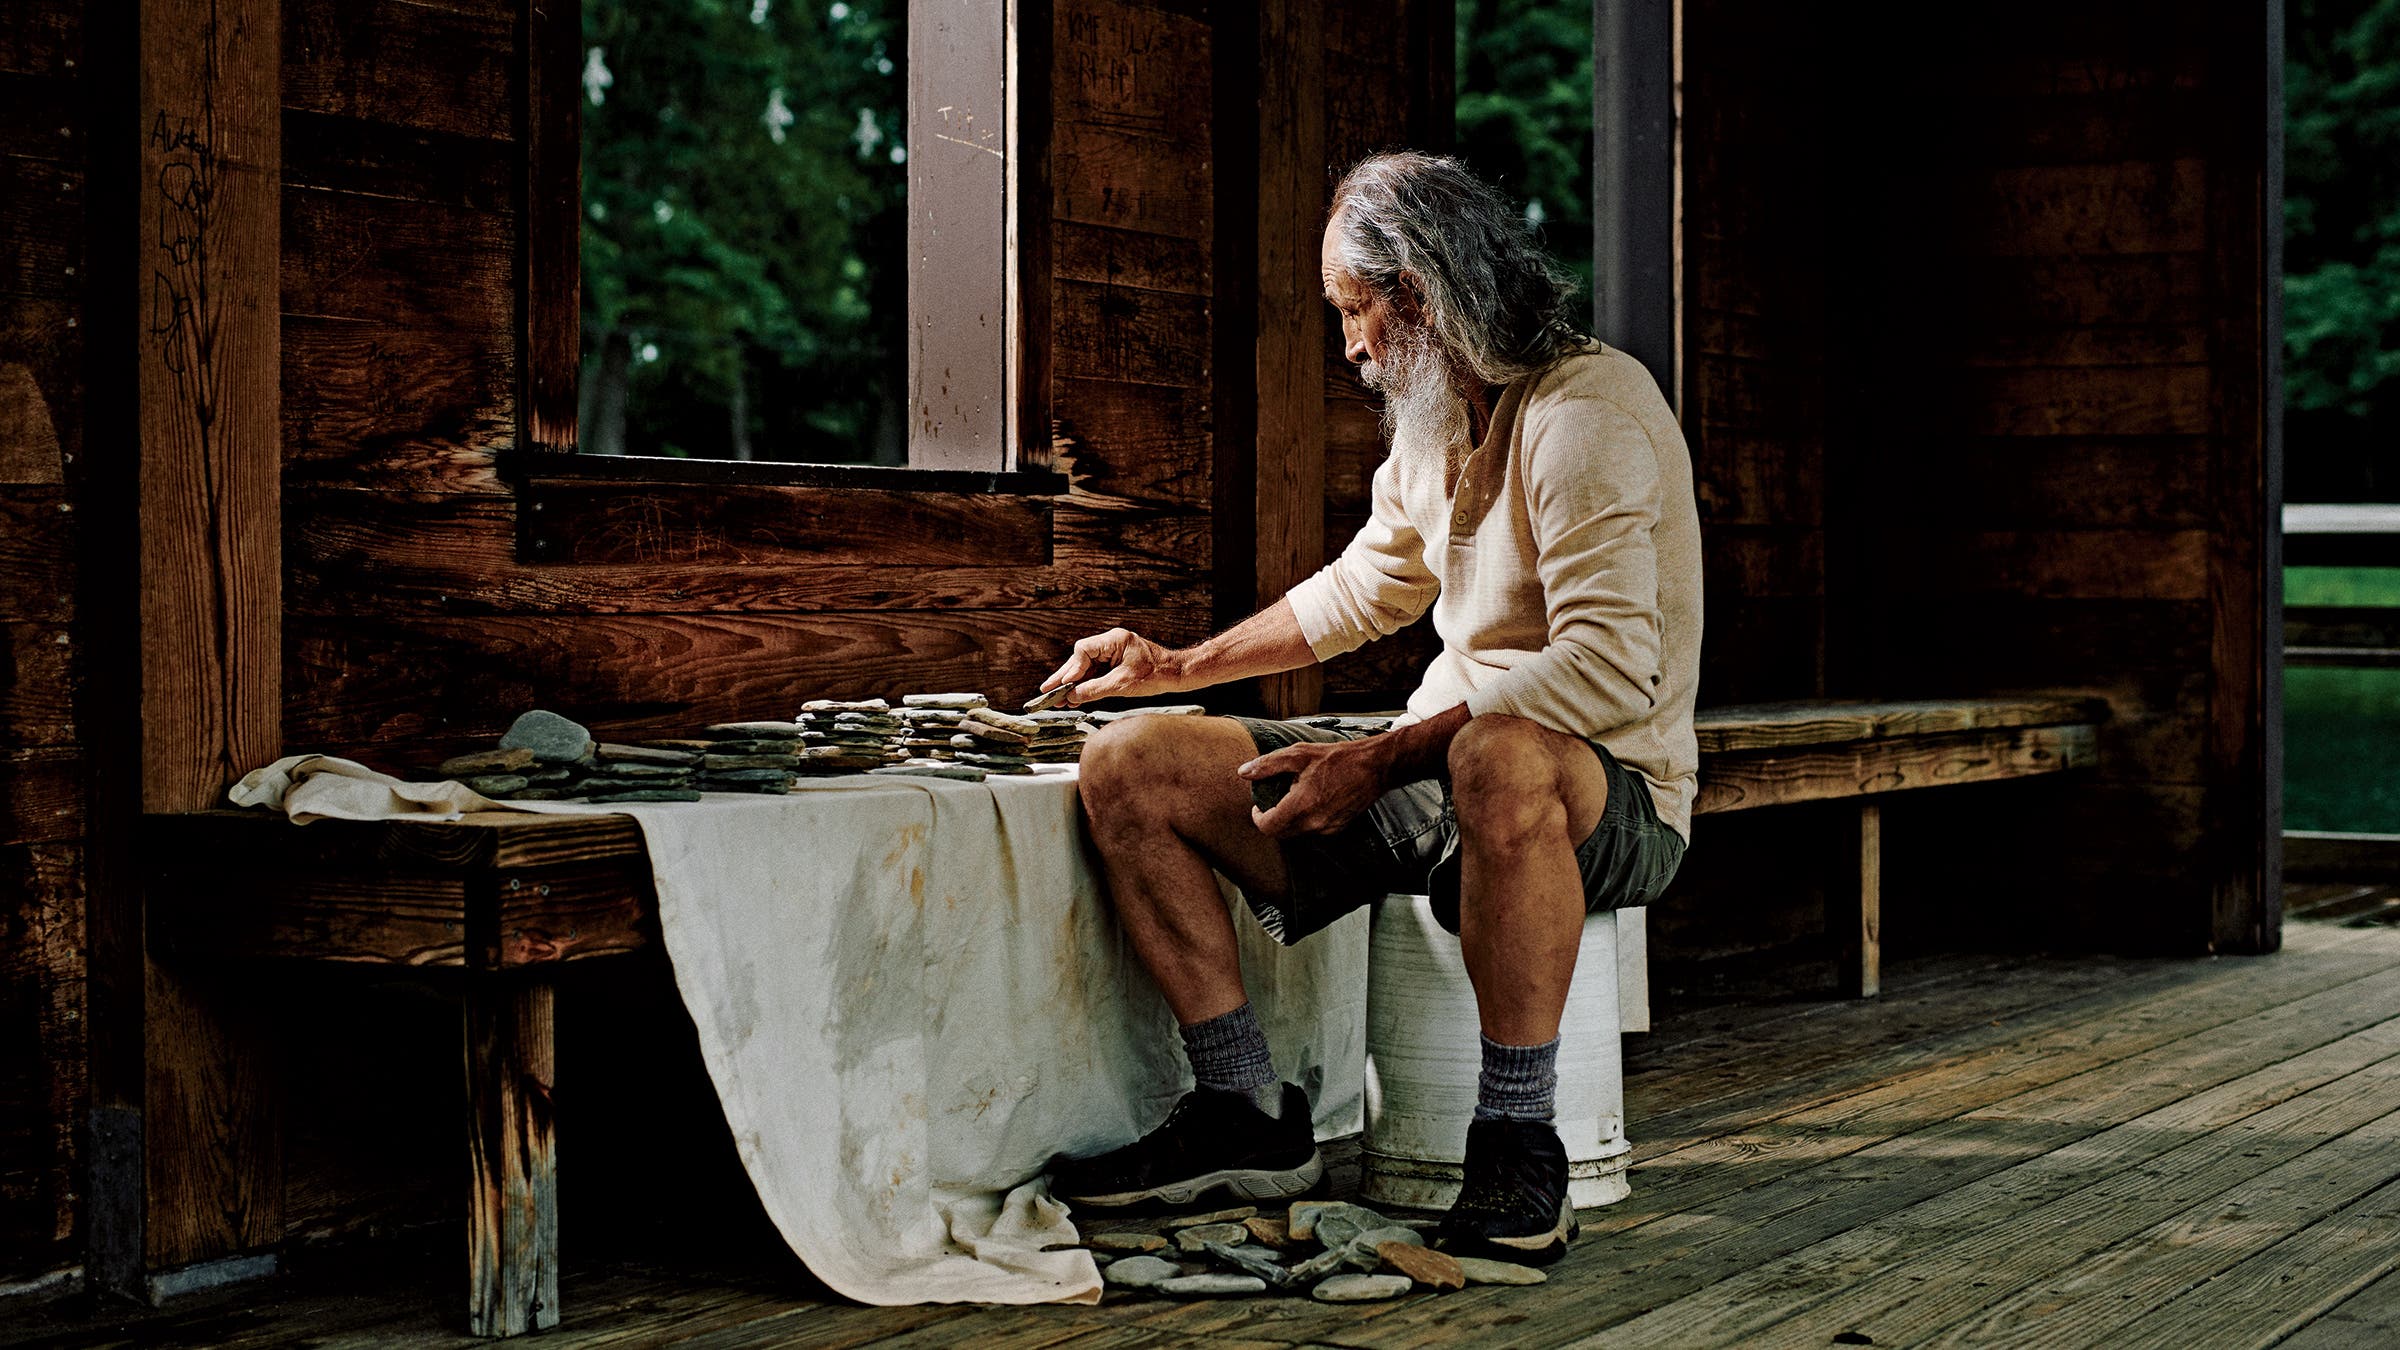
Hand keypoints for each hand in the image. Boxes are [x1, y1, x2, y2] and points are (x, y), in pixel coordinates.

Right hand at [1040, 627, 1188, 704]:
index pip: (1084, 650)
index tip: (1065, 685)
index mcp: (1114, 640)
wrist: (1176, 675)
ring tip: (1056, 697)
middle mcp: (1111, 643)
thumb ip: (1095, 690)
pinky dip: (1085, 685)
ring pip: (1086, 667)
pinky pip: (1095, 673)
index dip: (1072, 669)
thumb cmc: (1155, 675)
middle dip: (1065, 677)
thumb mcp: (1123, 685)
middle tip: (1046, 690)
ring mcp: (1112, 653)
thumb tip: (1072, 696)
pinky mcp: (1115, 663)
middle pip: (1080, 658)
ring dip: (1073, 683)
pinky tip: (1073, 697)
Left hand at [1239, 737, 1392, 837]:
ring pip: (1296, 833)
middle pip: (1280, 833)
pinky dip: (1306, 819)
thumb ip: (1268, 765)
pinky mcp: (1338, 828)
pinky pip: (1313, 830)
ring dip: (1289, 819)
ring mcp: (1328, 829)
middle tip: (1275, 798)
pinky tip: (1313, 799)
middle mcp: (1314, 823)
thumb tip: (1243, 772)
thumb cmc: (1337, 758)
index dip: (1258, 817)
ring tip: (1296, 795)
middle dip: (1272, 818)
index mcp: (1301, 806)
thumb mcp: (1298, 754)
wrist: (1374, 767)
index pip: (1267, 827)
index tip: (1259, 805)